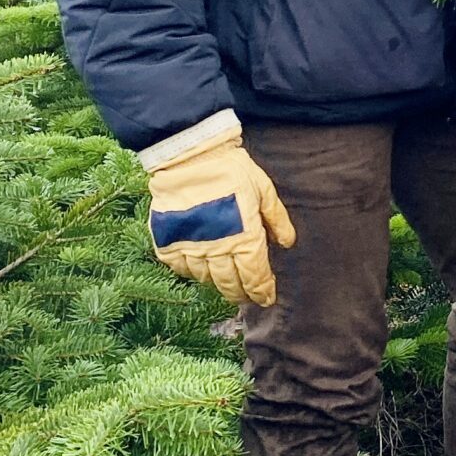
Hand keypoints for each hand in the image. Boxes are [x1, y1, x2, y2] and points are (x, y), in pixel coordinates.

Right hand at [140, 110, 295, 307]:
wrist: (189, 157)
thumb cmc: (232, 170)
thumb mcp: (264, 190)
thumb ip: (276, 219)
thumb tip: (287, 243)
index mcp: (244, 237)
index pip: (255, 276)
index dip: (262, 291)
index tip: (267, 298)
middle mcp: (217, 248)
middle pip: (230, 284)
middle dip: (241, 294)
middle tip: (247, 296)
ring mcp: (190, 247)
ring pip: (206, 279)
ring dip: (218, 283)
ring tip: (226, 282)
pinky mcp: (167, 243)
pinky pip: (180, 269)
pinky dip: (192, 272)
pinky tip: (200, 267)